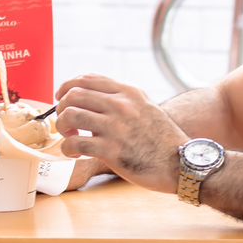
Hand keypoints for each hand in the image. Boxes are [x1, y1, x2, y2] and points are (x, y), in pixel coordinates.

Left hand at [55, 74, 187, 194]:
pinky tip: (74, 153)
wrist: (181, 164)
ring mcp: (115, 127)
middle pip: (72, 94)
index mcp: (127, 92)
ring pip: (69, 115)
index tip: (61, 96)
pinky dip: (67, 148)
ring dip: (61, 127)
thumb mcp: (146, 107)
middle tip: (65, 121)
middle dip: (61, 107)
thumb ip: (123, 99)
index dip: (67, 86)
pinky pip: (74, 143)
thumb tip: (94, 96)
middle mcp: (120, 105)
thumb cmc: (162, 139)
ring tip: (70, 136)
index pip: (86, 78)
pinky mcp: (111, 151)